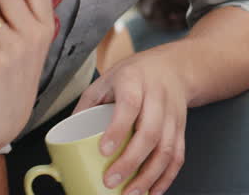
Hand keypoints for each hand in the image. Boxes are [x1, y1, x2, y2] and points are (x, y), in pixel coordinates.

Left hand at [75, 48, 189, 194]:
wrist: (175, 67)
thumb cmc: (136, 73)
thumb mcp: (108, 78)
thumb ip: (88, 104)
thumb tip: (67, 136)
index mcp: (135, 81)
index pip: (130, 104)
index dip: (118, 128)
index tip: (103, 150)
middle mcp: (157, 98)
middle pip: (149, 132)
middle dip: (130, 161)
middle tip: (111, 181)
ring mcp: (172, 115)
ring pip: (167, 148)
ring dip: (149, 176)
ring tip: (131, 193)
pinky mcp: (181, 129)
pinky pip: (178, 155)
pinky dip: (167, 177)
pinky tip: (154, 191)